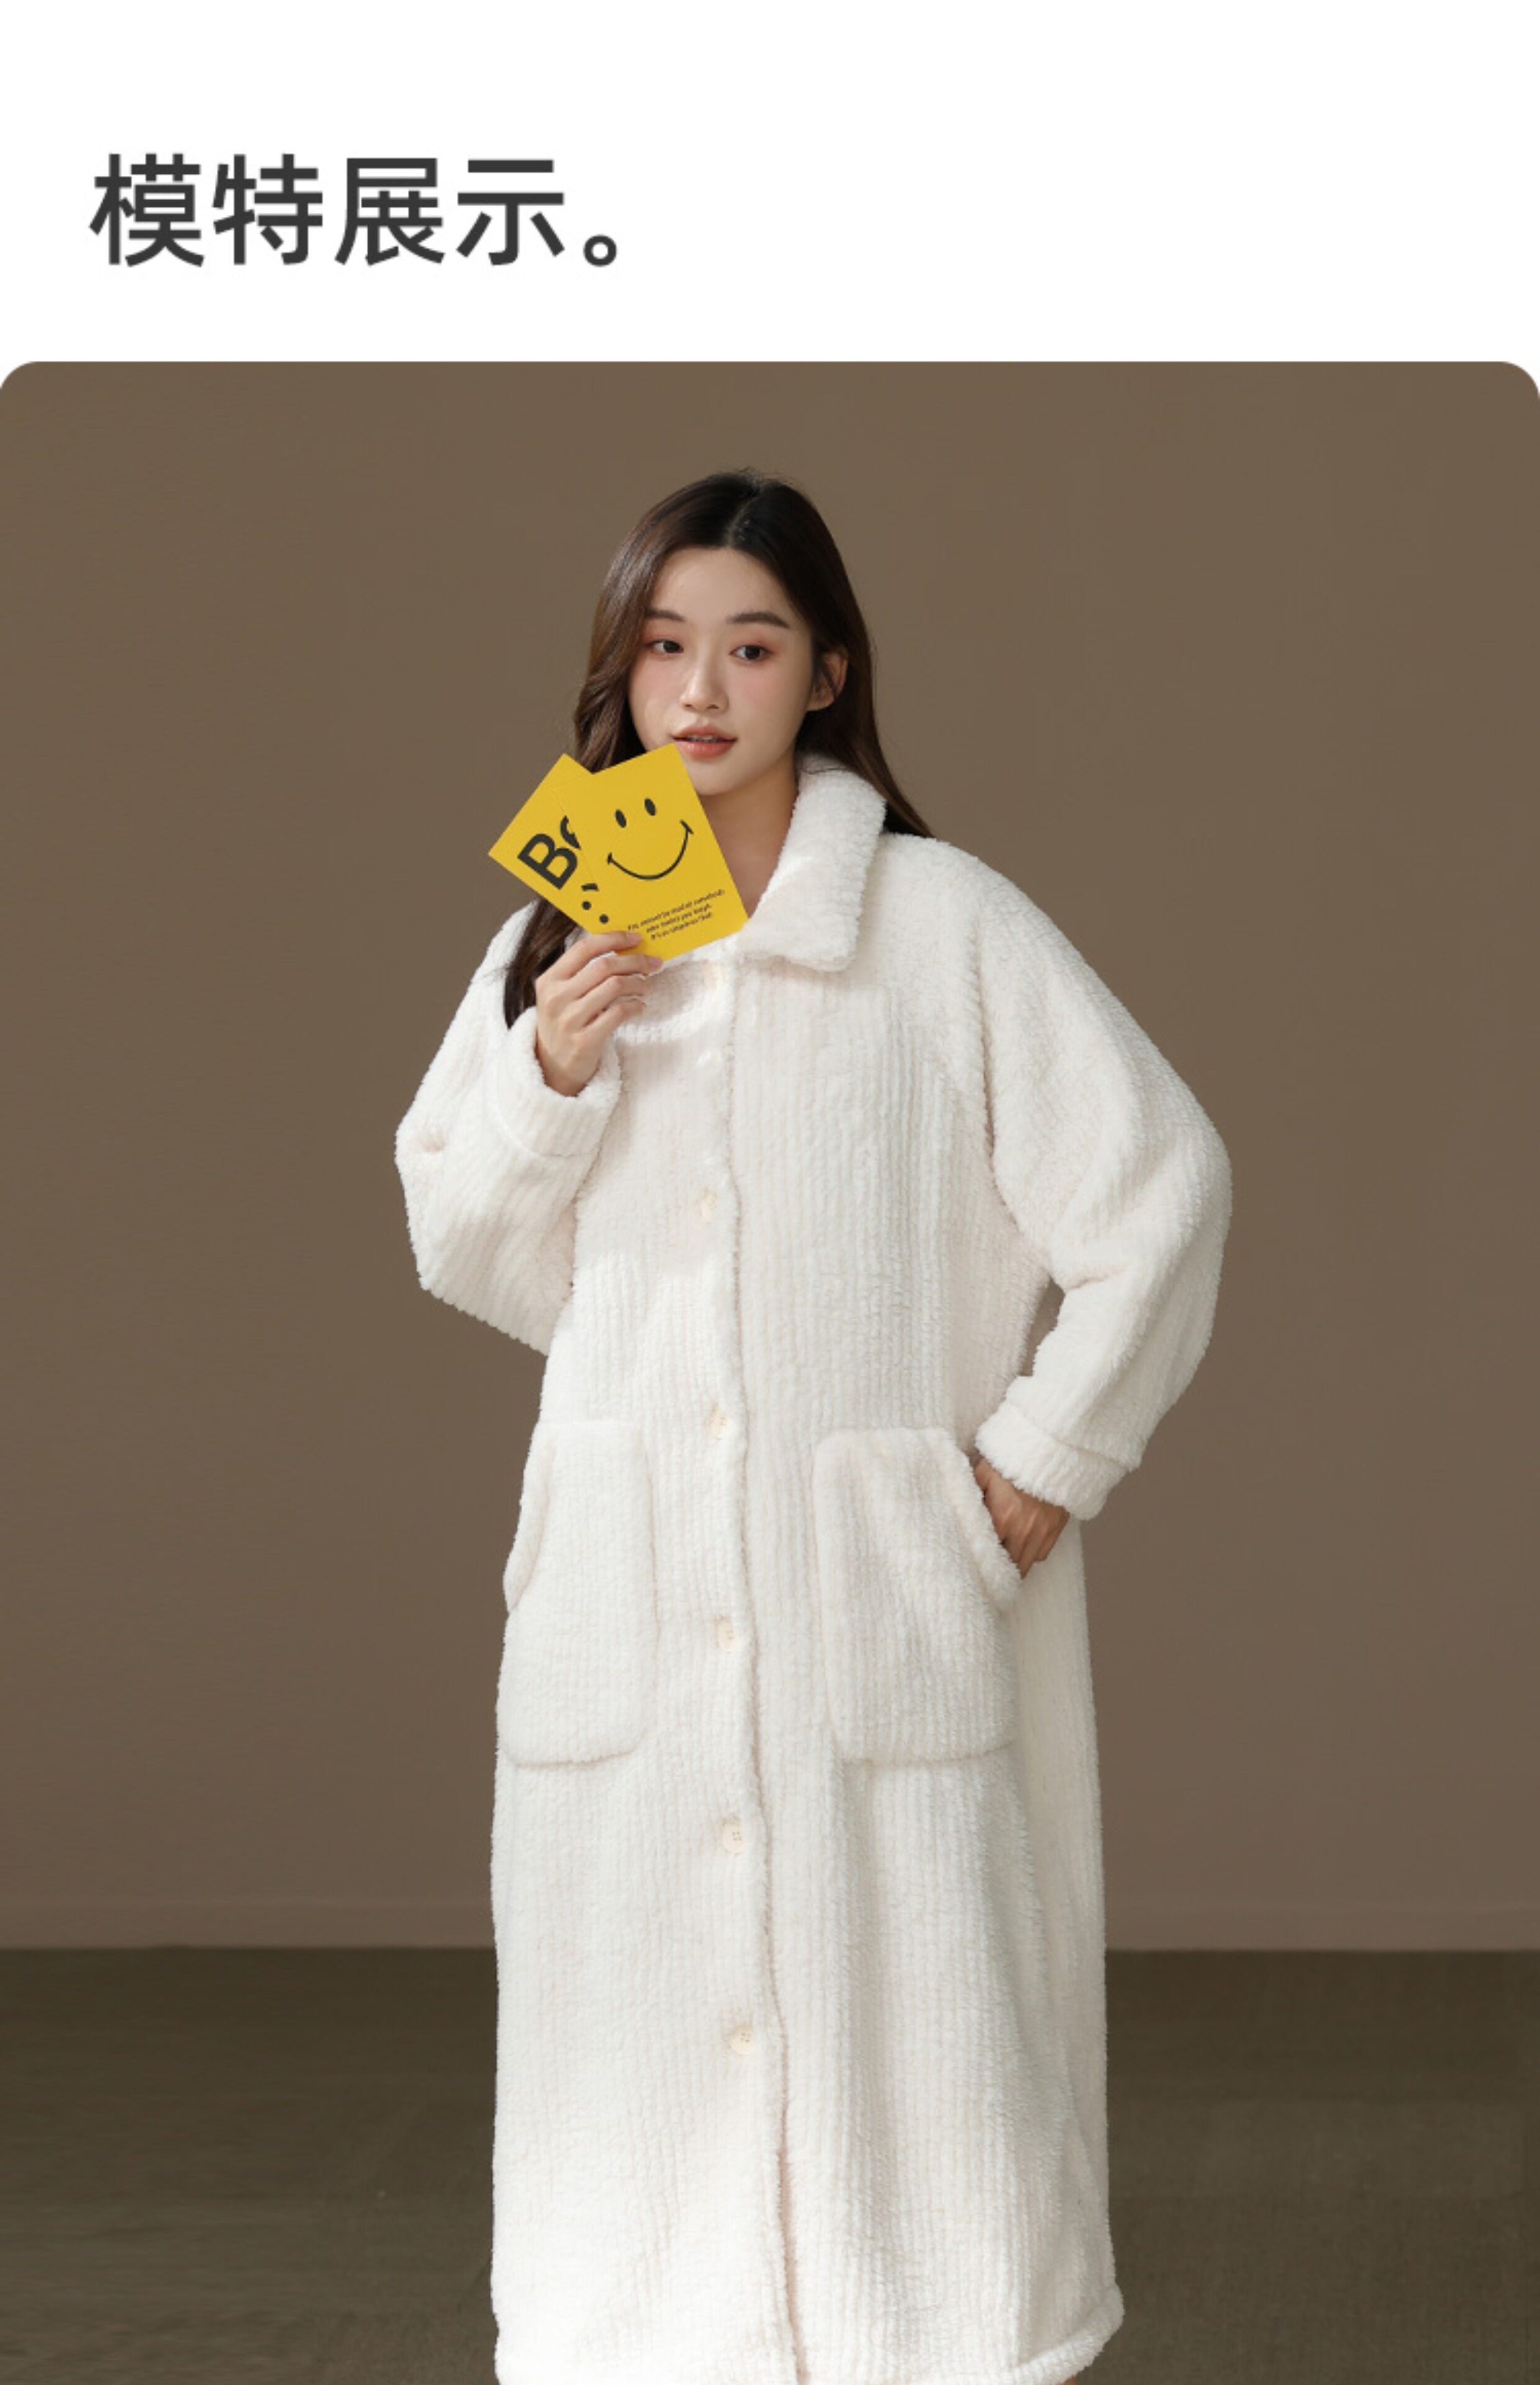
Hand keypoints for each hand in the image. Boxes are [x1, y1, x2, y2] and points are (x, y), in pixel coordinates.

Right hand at [534, 928, 662, 1096]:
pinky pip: (618, 1013)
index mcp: (550, 980)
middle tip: (652, 963)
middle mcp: (557, 998)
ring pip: (614, 987)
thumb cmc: (564, 1023)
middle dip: (634, 961)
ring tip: (646, 986)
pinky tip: (640, 1006)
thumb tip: (621, 948)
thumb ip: (581, 973)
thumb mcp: (561, 994)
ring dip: (638, 983)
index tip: (636, 938)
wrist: (553, 1067)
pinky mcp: (585, 1041)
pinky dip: (635, 1006)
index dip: (613, 939)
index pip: (584, 949)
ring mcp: (570, 1020)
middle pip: (604, 966)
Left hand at [971, 1453, 1069, 1577]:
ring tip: (1004, 1565)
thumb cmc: (1013, 1459)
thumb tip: (957, 1513)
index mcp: (1002, 1519)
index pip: (988, 1555)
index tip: (974, 1569)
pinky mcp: (1056, 1529)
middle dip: (998, 1571)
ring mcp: (1042, 1533)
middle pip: (1009, 1567)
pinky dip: (1031, 1554)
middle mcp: (1023, 1531)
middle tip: (988, 1572)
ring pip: (1026, 1565)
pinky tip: (1022, 1546)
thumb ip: (970, 1497)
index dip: (981, 1563)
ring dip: (1014, 1565)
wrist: (1050, 1451)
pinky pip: (1042, 1554)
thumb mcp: (984, 1473)